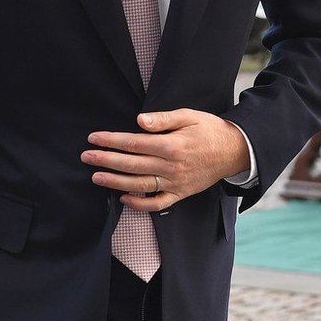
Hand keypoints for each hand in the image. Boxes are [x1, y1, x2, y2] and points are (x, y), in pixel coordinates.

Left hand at [81, 108, 250, 211]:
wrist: (235, 151)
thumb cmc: (209, 130)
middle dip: (105, 160)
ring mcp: (176, 183)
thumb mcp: (188, 116)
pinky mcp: (181, 194)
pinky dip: (139, 204)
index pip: (133, 143)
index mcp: (172, 145)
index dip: (111, 141)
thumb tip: (140, 120)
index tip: (93, 138)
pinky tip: (123, 198)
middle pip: (131, 165)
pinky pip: (157, 203)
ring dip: (115, 182)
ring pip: (140, 185)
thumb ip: (163, 119)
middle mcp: (172, 166)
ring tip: (95, 177)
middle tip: (86, 157)